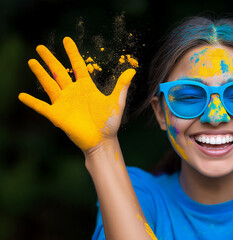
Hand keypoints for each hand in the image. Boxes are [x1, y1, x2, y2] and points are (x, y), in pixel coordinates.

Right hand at [19, 37, 134, 150]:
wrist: (103, 141)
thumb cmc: (110, 123)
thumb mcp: (117, 102)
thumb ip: (121, 86)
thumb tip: (132, 70)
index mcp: (86, 87)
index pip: (78, 66)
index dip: (72, 53)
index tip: (66, 40)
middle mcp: (73, 93)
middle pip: (59, 72)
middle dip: (50, 59)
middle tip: (40, 47)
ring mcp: (64, 103)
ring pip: (49, 84)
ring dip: (40, 73)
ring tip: (31, 61)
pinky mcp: (57, 115)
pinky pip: (42, 107)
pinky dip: (32, 101)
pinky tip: (21, 95)